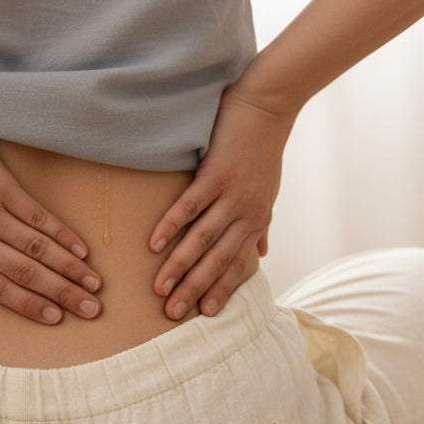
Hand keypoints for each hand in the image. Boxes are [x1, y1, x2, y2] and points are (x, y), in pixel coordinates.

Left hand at [0, 111, 102, 322]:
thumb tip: (3, 278)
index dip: (29, 305)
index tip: (57, 318)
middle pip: (23, 273)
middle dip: (61, 294)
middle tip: (92, 309)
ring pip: (35, 248)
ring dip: (70, 268)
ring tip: (94, 284)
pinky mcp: (1, 186)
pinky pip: (38, 217)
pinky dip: (63, 236)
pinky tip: (82, 250)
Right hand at [150, 90, 292, 319]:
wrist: (267, 109)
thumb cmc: (263, 150)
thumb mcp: (268, 193)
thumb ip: (260, 226)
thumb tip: (261, 254)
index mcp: (257, 220)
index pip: (236, 263)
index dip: (221, 289)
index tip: (204, 314)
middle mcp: (248, 213)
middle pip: (218, 259)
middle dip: (195, 289)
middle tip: (172, 314)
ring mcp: (233, 195)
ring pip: (203, 239)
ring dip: (180, 267)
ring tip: (159, 289)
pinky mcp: (217, 174)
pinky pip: (191, 206)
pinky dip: (172, 226)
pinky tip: (155, 245)